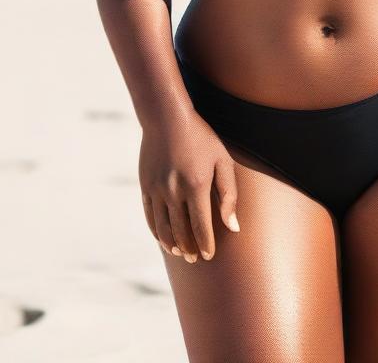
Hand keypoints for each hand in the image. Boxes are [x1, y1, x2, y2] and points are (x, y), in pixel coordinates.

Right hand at [139, 112, 240, 262]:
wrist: (166, 117)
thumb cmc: (200, 138)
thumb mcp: (222, 160)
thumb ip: (229, 194)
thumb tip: (232, 226)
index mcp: (196, 186)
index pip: (201, 227)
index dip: (206, 245)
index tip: (210, 256)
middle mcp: (174, 191)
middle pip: (181, 232)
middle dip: (190, 249)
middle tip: (196, 259)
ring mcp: (157, 189)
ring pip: (163, 228)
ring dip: (172, 244)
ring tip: (181, 253)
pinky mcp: (145, 185)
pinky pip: (150, 216)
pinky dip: (156, 231)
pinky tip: (163, 238)